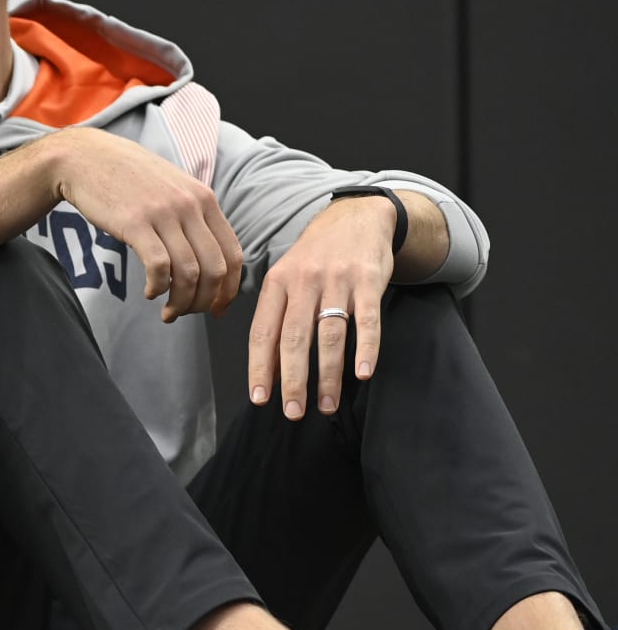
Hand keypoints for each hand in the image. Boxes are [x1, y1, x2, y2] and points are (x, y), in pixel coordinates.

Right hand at [51, 129, 244, 321]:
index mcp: (204, 199)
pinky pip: (159, 267)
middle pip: (215, 269)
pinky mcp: (135, 222)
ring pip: (189, 273)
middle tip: (187, 313)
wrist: (85, 158)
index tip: (215, 308)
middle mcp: (190, 205)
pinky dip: (158, 288)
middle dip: (204, 302)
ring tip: (168, 312)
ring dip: (181, 302)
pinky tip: (150, 292)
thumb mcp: (172, 188)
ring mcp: (163, 212)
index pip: (233, 254)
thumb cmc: (127, 179)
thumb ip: (193, 216)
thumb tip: (209, 260)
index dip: (229, 289)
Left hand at [247, 195, 397, 418]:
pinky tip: (362, 373)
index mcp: (277, 283)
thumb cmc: (315, 258)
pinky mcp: (369, 280)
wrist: (356, 217)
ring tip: (326, 405)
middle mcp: (303, 281)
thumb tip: (267, 368)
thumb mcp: (285, 276)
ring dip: (328, 375)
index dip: (260, 367)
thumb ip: (275, 316)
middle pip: (294, 338)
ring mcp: (337, 280)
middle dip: (292, 380)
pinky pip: (368, 320)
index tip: (260, 399)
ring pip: (329, 335)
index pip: (263, 331)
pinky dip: (366, 348)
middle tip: (293, 412)